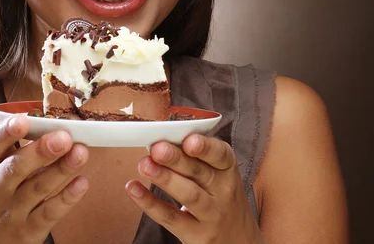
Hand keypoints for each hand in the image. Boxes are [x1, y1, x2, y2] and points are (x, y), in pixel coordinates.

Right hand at [0, 114, 88, 243]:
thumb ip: (21, 149)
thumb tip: (58, 125)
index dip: (7, 132)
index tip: (23, 120)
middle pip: (16, 167)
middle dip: (40, 151)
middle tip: (63, 137)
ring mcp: (13, 210)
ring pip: (38, 188)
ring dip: (61, 169)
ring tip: (81, 153)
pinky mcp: (29, 230)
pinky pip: (49, 213)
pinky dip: (66, 198)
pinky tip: (82, 183)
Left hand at [126, 135, 264, 243]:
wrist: (239, 239)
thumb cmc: (222, 198)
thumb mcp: (220, 176)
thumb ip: (198, 159)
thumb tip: (163, 140)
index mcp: (228, 170)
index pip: (221, 155)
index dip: (206, 147)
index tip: (189, 140)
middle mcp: (223, 192)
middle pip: (200, 173)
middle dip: (177, 159)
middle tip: (157, 148)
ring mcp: (211, 215)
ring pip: (188, 195)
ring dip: (165, 179)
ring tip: (144, 165)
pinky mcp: (195, 235)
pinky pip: (170, 218)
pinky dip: (150, 203)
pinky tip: (134, 189)